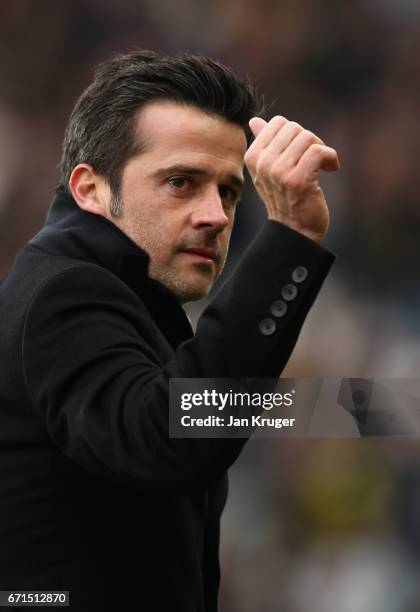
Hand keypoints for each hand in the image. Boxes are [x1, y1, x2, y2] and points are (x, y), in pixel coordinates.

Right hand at [244, 116, 338, 241]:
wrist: (294, 230)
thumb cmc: (284, 198)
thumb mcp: (268, 171)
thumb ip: (264, 144)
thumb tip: (254, 120)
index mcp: (253, 157)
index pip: (278, 123)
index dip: (296, 134)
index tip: (301, 151)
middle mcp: (263, 164)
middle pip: (294, 128)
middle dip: (310, 140)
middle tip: (315, 159)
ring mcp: (278, 172)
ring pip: (307, 137)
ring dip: (321, 149)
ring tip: (323, 165)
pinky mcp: (297, 180)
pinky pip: (319, 151)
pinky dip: (331, 158)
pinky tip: (332, 168)